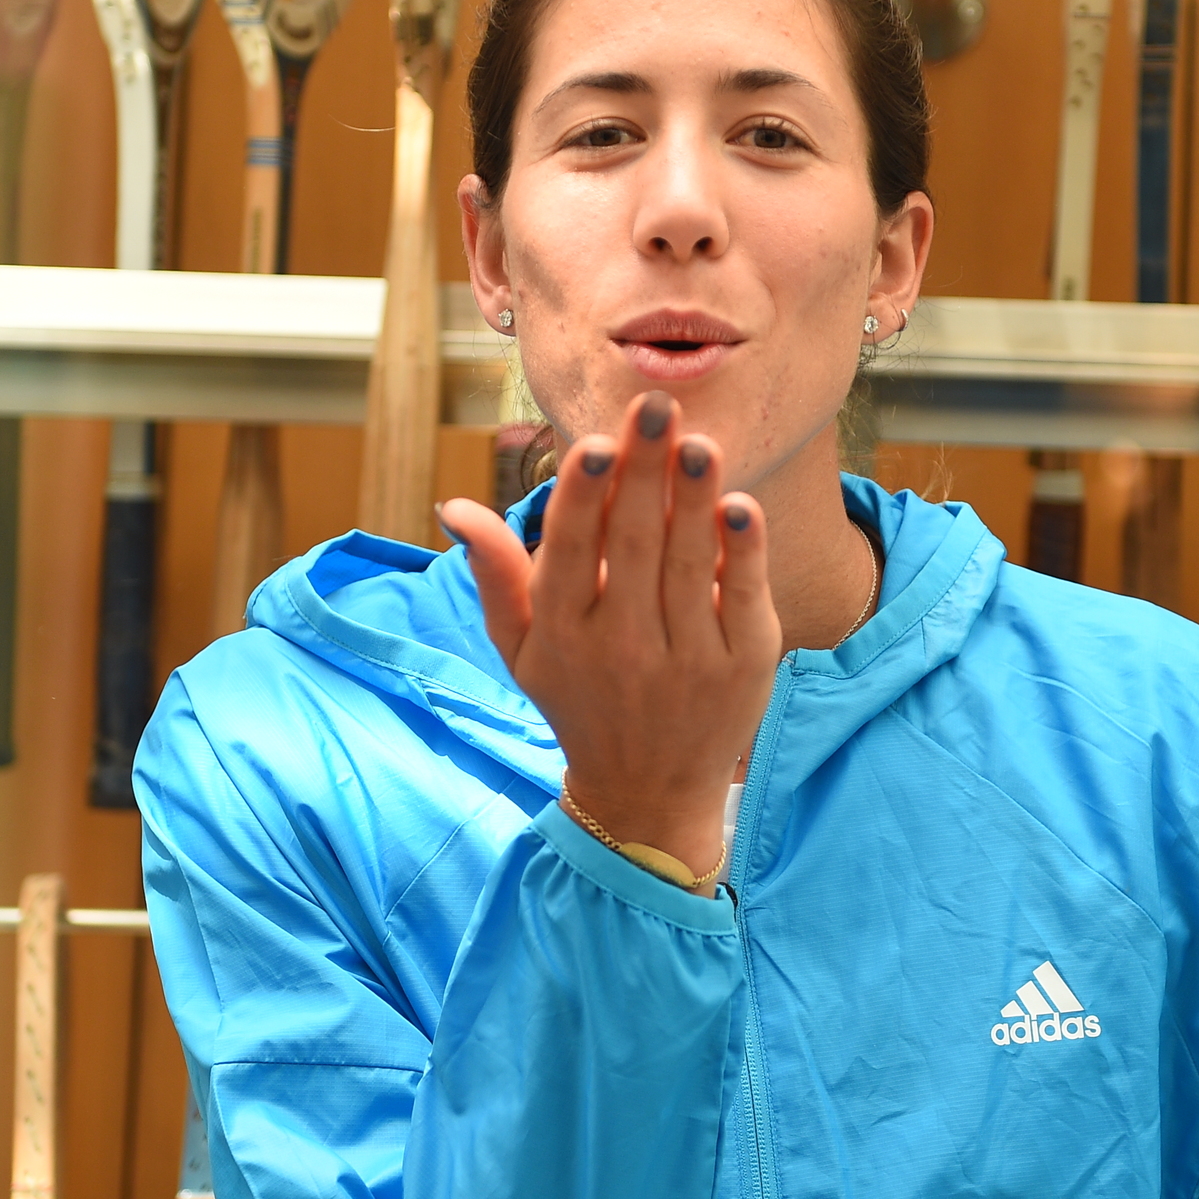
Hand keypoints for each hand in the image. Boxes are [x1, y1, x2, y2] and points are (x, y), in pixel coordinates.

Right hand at [438, 391, 780, 881]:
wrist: (647, 793)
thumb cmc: (578, 699)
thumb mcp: (522, 648)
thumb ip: (495, 574)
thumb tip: (454, 506)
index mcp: (562, 632)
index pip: (571, 553)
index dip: (583, 497)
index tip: (595, 442)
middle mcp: (621, 645)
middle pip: (633, 544)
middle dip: (645, 471)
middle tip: (657, 406)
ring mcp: (686, 658)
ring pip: (690, 563)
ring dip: (695, 497)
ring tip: (699, 441)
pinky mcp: (742, 667)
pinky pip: (743, 597)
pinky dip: (744, 551)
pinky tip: (739, 505)